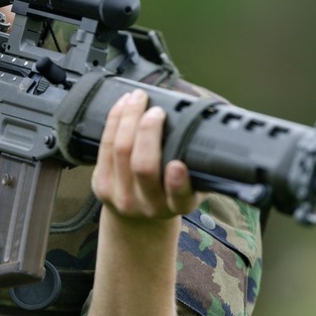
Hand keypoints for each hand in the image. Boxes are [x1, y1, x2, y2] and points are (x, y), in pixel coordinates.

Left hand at [91, 89, 200, 220]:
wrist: (138, 217)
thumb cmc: (170, 192)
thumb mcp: (193, 186)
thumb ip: (201, 167)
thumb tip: (214, 130)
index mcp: (177, 206)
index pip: (179, 198)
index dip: (177, 183)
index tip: (177, 165)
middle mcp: (149, 205)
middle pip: (143, 166)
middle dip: (148, 132)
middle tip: (156, 110)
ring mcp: (122, 196)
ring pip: (120, 150)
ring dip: (129, 118)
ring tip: (138, 98)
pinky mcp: (101, 184)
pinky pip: (105, 145)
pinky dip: (114, 120)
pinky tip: (123, 105)